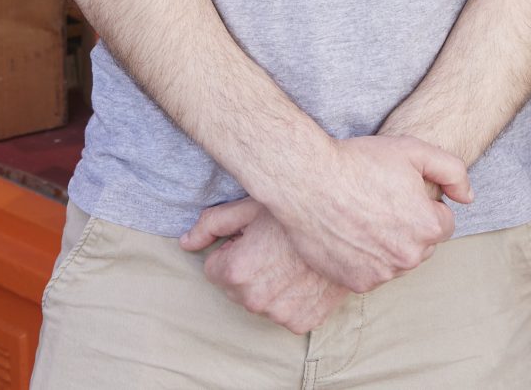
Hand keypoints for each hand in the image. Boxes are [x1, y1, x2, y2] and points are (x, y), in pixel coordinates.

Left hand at [182, 201, 346, 333]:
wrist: (345, 223)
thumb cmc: (294, 210)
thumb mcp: (248, 207)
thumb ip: (211, 225)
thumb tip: (185, 243)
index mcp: (236, 272)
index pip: (214, 268)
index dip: (233, 250)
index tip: (253, 239)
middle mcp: (255, 300)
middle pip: (235, 288)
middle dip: (247, 270)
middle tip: (273, 247)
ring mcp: (279, 314)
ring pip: (260, 301)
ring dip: (268, 286)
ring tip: (290, 259)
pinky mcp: (302, 322)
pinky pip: (285, 314)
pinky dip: (292, 299)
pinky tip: (304, 277)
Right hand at [252, 134, 473, 292]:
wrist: (307, 182)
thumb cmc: (358, 162)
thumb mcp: (413, 151)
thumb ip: (452, 171)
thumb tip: (467, 199)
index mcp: (427, 227)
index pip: (443, 223)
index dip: (424, 204)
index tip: (400, 191)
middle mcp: (408, 257)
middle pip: (422, 245)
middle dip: (410, 228)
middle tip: (381, 203)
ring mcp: (382, 274)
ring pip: (398, 261)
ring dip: (389, 245)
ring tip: (364, 216)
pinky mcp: (357, 284)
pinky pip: (373, 273)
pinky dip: (366, 259)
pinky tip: (351, 234)